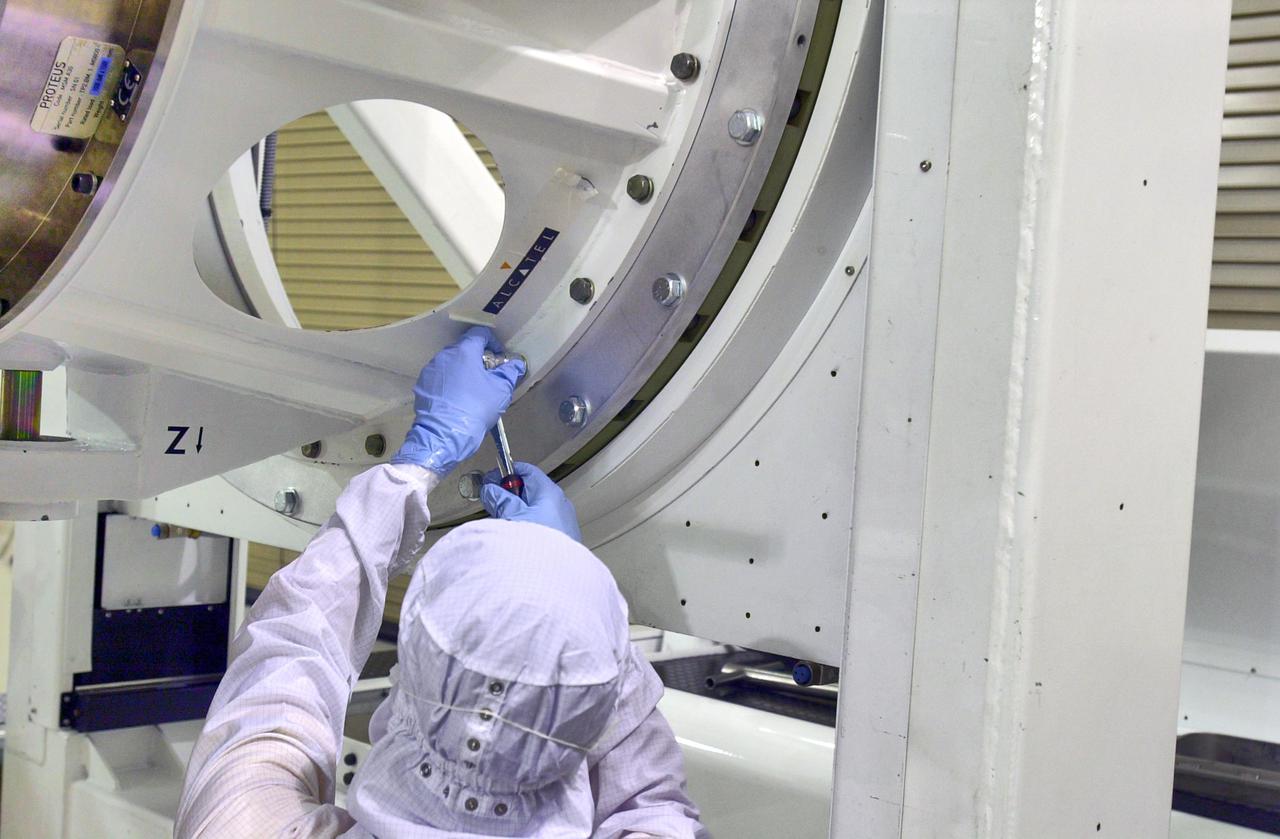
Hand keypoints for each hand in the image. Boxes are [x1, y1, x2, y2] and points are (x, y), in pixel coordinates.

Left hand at [391, 326, 524, 475]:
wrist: (445, 435)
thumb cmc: (476, 408)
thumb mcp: (500, 390)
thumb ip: (510, 372)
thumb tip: (516, 363)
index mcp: (464, 351)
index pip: (480, 334)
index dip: (493, 343)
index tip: (499, 358)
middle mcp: (444, 355)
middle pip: (464, 348)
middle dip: (478, 358)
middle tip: (489, 375)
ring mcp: (430, 370)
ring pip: (451, 363)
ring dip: (463, 370)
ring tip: (472, 389)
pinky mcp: (422, 385)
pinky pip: (440, 377)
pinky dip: (450, 382)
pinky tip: (457, 399)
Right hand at [481, 462, 581, 541]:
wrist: (550, 581)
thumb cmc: (535, 545)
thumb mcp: (510, 516)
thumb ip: (500, 500)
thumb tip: (491, 490)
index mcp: (550, 493)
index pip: (529, 471)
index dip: (508, 473)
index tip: (492, 479)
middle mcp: (561, 505)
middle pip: (533, 491)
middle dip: (511, 495)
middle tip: (493, 501)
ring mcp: (563, 524)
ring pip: (537, 510)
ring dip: (518, 512)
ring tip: (502, 522)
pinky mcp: (562, 541)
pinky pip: (542, 526)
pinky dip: (528, 526)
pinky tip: (516, 537)